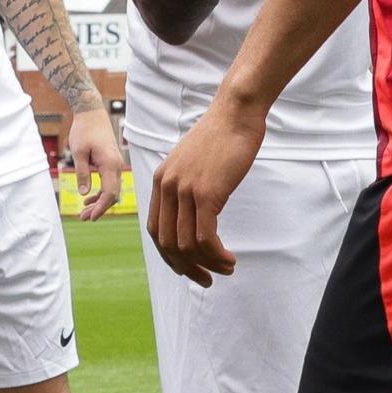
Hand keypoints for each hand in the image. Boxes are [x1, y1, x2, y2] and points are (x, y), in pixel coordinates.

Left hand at [61, 105, 127, 219]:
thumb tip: (84, 193)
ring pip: (111, 189)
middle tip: (82, 218)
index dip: (101, 208)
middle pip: (112, 194)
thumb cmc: (84, 130)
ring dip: (99, 202)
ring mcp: (115, 164)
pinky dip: (100, 192)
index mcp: (110, 164)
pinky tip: (88, 197)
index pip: (110, 193)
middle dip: (99, 208)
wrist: (91, 113)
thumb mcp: (78, 153)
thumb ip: (82, 173)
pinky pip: (109, 182)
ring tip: (83, 212)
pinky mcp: (111, 162)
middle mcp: (116, 166)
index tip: (90, 218)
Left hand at [146, 96, 268, 285]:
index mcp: (160, 181)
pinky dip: (217, 255)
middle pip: (167, 244)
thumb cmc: (221, 136)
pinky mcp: (205, 193)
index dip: (170, 256)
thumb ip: (186, 185)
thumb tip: (195, 210)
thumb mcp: (193, 162)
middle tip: (206, 280)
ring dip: (207, 264)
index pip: (156, 230)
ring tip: (226, 269)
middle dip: (186, 268)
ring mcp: (184, 191)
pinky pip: (205, 237)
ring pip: (187, 245)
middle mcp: (166, 187)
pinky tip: (229, 259)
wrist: (235, 113)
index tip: (189, 267)